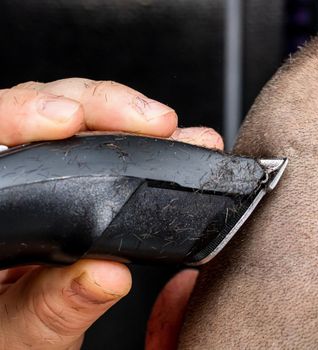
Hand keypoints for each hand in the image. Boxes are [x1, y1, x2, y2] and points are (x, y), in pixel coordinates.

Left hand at [0, 78, 222, 349]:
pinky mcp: (71, 182)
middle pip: (39, 109)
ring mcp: (40, 178)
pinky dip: (142, 141)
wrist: (20, 340)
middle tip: (151, 122)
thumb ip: (53, 307)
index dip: (23, 113)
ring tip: (170, 131)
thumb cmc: (7, 335)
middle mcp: (7, 182)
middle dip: (98, 105)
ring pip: (76, 119)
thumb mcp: (21, 335)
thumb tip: (104, 273)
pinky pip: (103, 144)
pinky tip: (171, 142)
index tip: (67, 121)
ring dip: (127, 119)